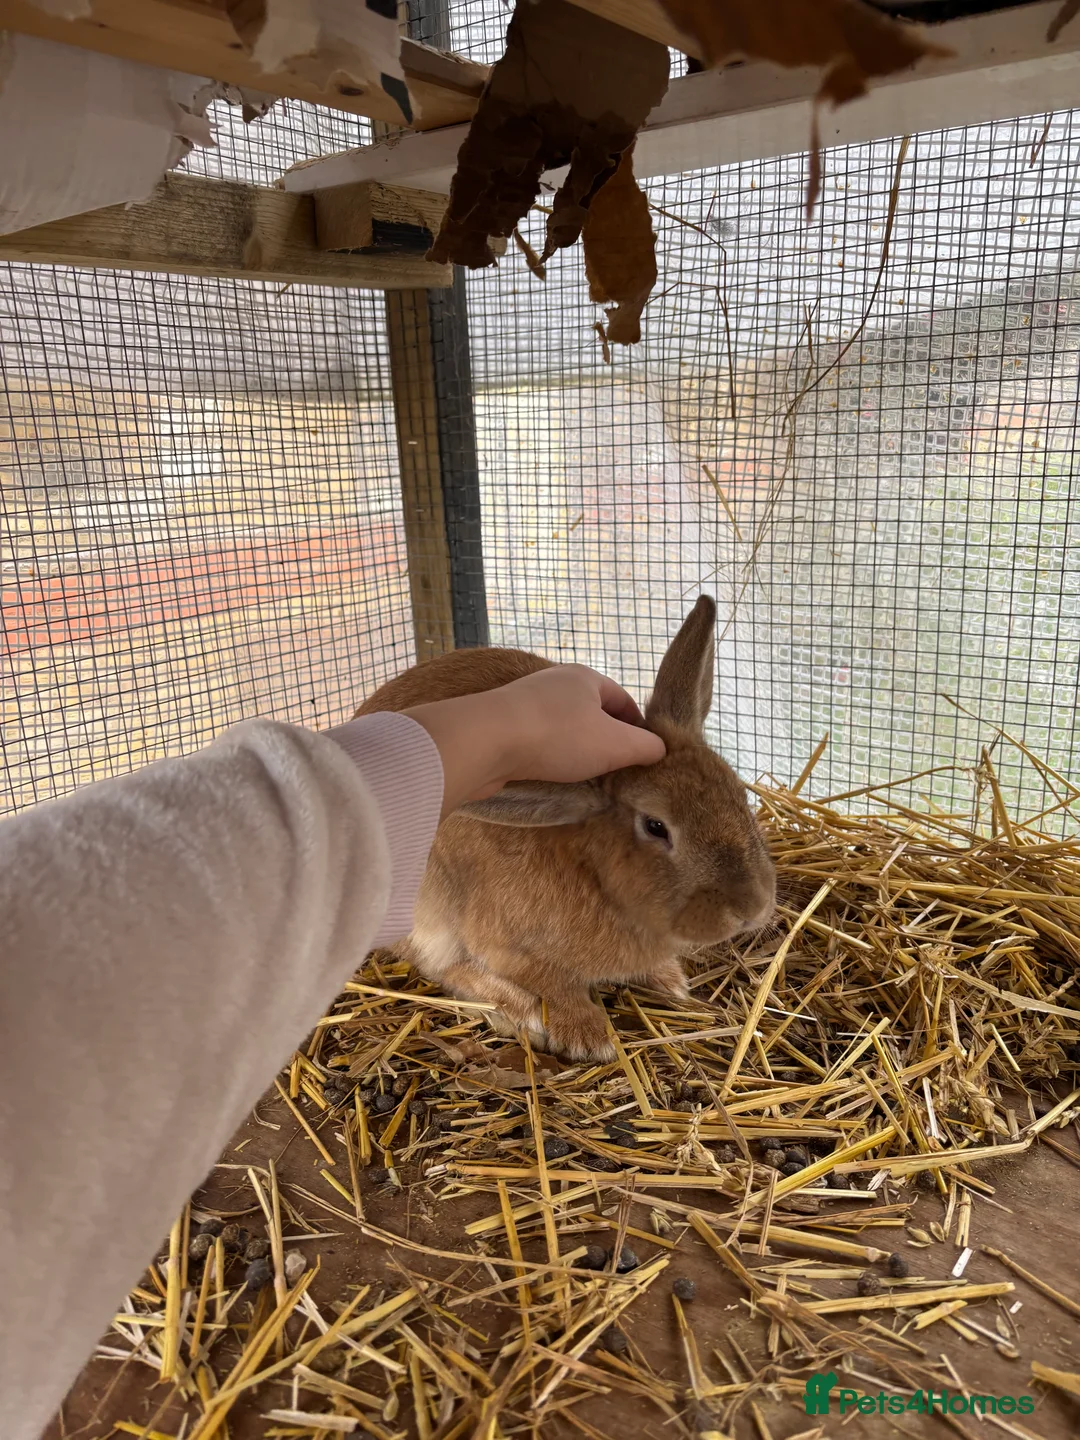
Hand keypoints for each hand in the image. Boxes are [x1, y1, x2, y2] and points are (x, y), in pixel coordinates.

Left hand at [405, 664, 665, 818]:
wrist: (484, 741)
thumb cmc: (557, 736)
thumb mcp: (615, 745)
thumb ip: (645, 747)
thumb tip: (660, 750)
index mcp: (586, 678)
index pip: (623, 701)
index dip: (638, 728)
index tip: (644, 757)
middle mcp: (556, 684)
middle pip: (592, 715)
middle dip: (606, 742)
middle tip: (617, 773)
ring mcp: (526, 704)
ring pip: (564, 729)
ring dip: (576, 752)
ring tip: (586, 780)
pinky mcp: (504, 726)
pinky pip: (538, 742)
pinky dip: (550, 758)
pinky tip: (552, 777)